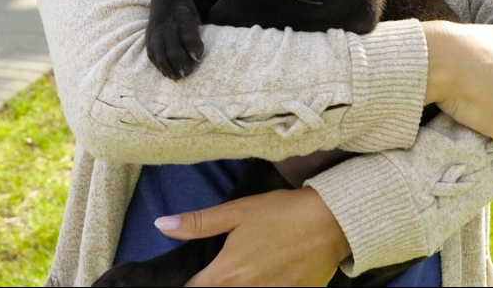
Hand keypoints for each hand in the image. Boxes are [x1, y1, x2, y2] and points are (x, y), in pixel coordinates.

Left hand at [155, 187, 349, 286]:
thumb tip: (161, 224)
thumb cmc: (281, 213)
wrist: (331, 221)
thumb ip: (198, 223)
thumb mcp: (237, 212)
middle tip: (225, 268)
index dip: (188, 285)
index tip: (190, 277)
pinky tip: (267, 277)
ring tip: (246, 271)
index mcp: (226, 273)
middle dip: (214, 285)